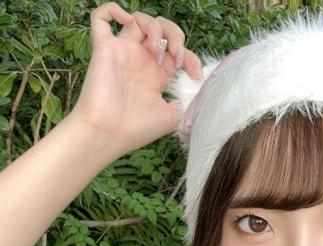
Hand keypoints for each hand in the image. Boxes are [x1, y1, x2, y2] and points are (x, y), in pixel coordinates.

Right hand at [69, 2, 202, 156]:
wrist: (109, 135)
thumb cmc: (137, 129)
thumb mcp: (173, 118)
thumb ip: (187, 103)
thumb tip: (200, 93)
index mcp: (156, 75)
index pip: (177, 52)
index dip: (192, 58)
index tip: (196, 76)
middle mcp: (140, 61)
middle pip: (161, 28)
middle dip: (175, 35)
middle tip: (177, 56)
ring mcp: (122, 53)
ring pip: (138, 18)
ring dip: (155, 27)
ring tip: (157, 51)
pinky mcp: (104, 49)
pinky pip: (100, 18)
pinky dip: (112, 10)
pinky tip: (126, 20)